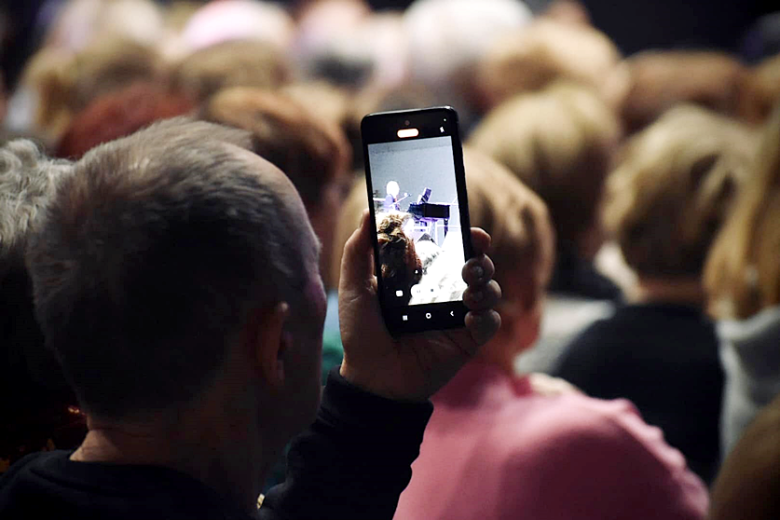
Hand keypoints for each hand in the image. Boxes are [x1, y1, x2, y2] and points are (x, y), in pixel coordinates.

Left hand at [338, 210, 500, 400]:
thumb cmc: (361, 333)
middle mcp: (445, 293)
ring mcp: (458, 317)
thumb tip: (369, 211)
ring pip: (490, 291)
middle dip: (480, 258)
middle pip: (478, 266)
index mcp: (423, 276)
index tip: (470, 230)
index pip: (453, 249)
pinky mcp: (467, 341)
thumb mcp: (354, 288)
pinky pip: (488, 324)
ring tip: (469, 287)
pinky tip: (470, 317)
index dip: (467, 236)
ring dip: (486, 284)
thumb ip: (359, 250)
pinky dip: (486, 317)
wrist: (370, 377)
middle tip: (469, 260)